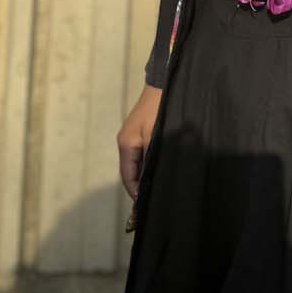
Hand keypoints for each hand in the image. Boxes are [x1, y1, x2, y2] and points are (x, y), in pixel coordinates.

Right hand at [116, 83, 162, 201]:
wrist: (165, 84)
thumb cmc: (160, 110)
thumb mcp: (156, 136)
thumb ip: (152, 159)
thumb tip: (150, 181)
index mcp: (126, 144)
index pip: (128, 177)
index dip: (136, 193)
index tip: (147, 208)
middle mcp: (126, 142)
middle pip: (132, 172)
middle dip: (141, 188)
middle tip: (155, 203)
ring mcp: (134, 137)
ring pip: (138, 164)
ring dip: (146, 177)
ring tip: (159, 191)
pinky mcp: (143, 132)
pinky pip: (144, 155)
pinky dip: (149, 166)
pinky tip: (161, 172)